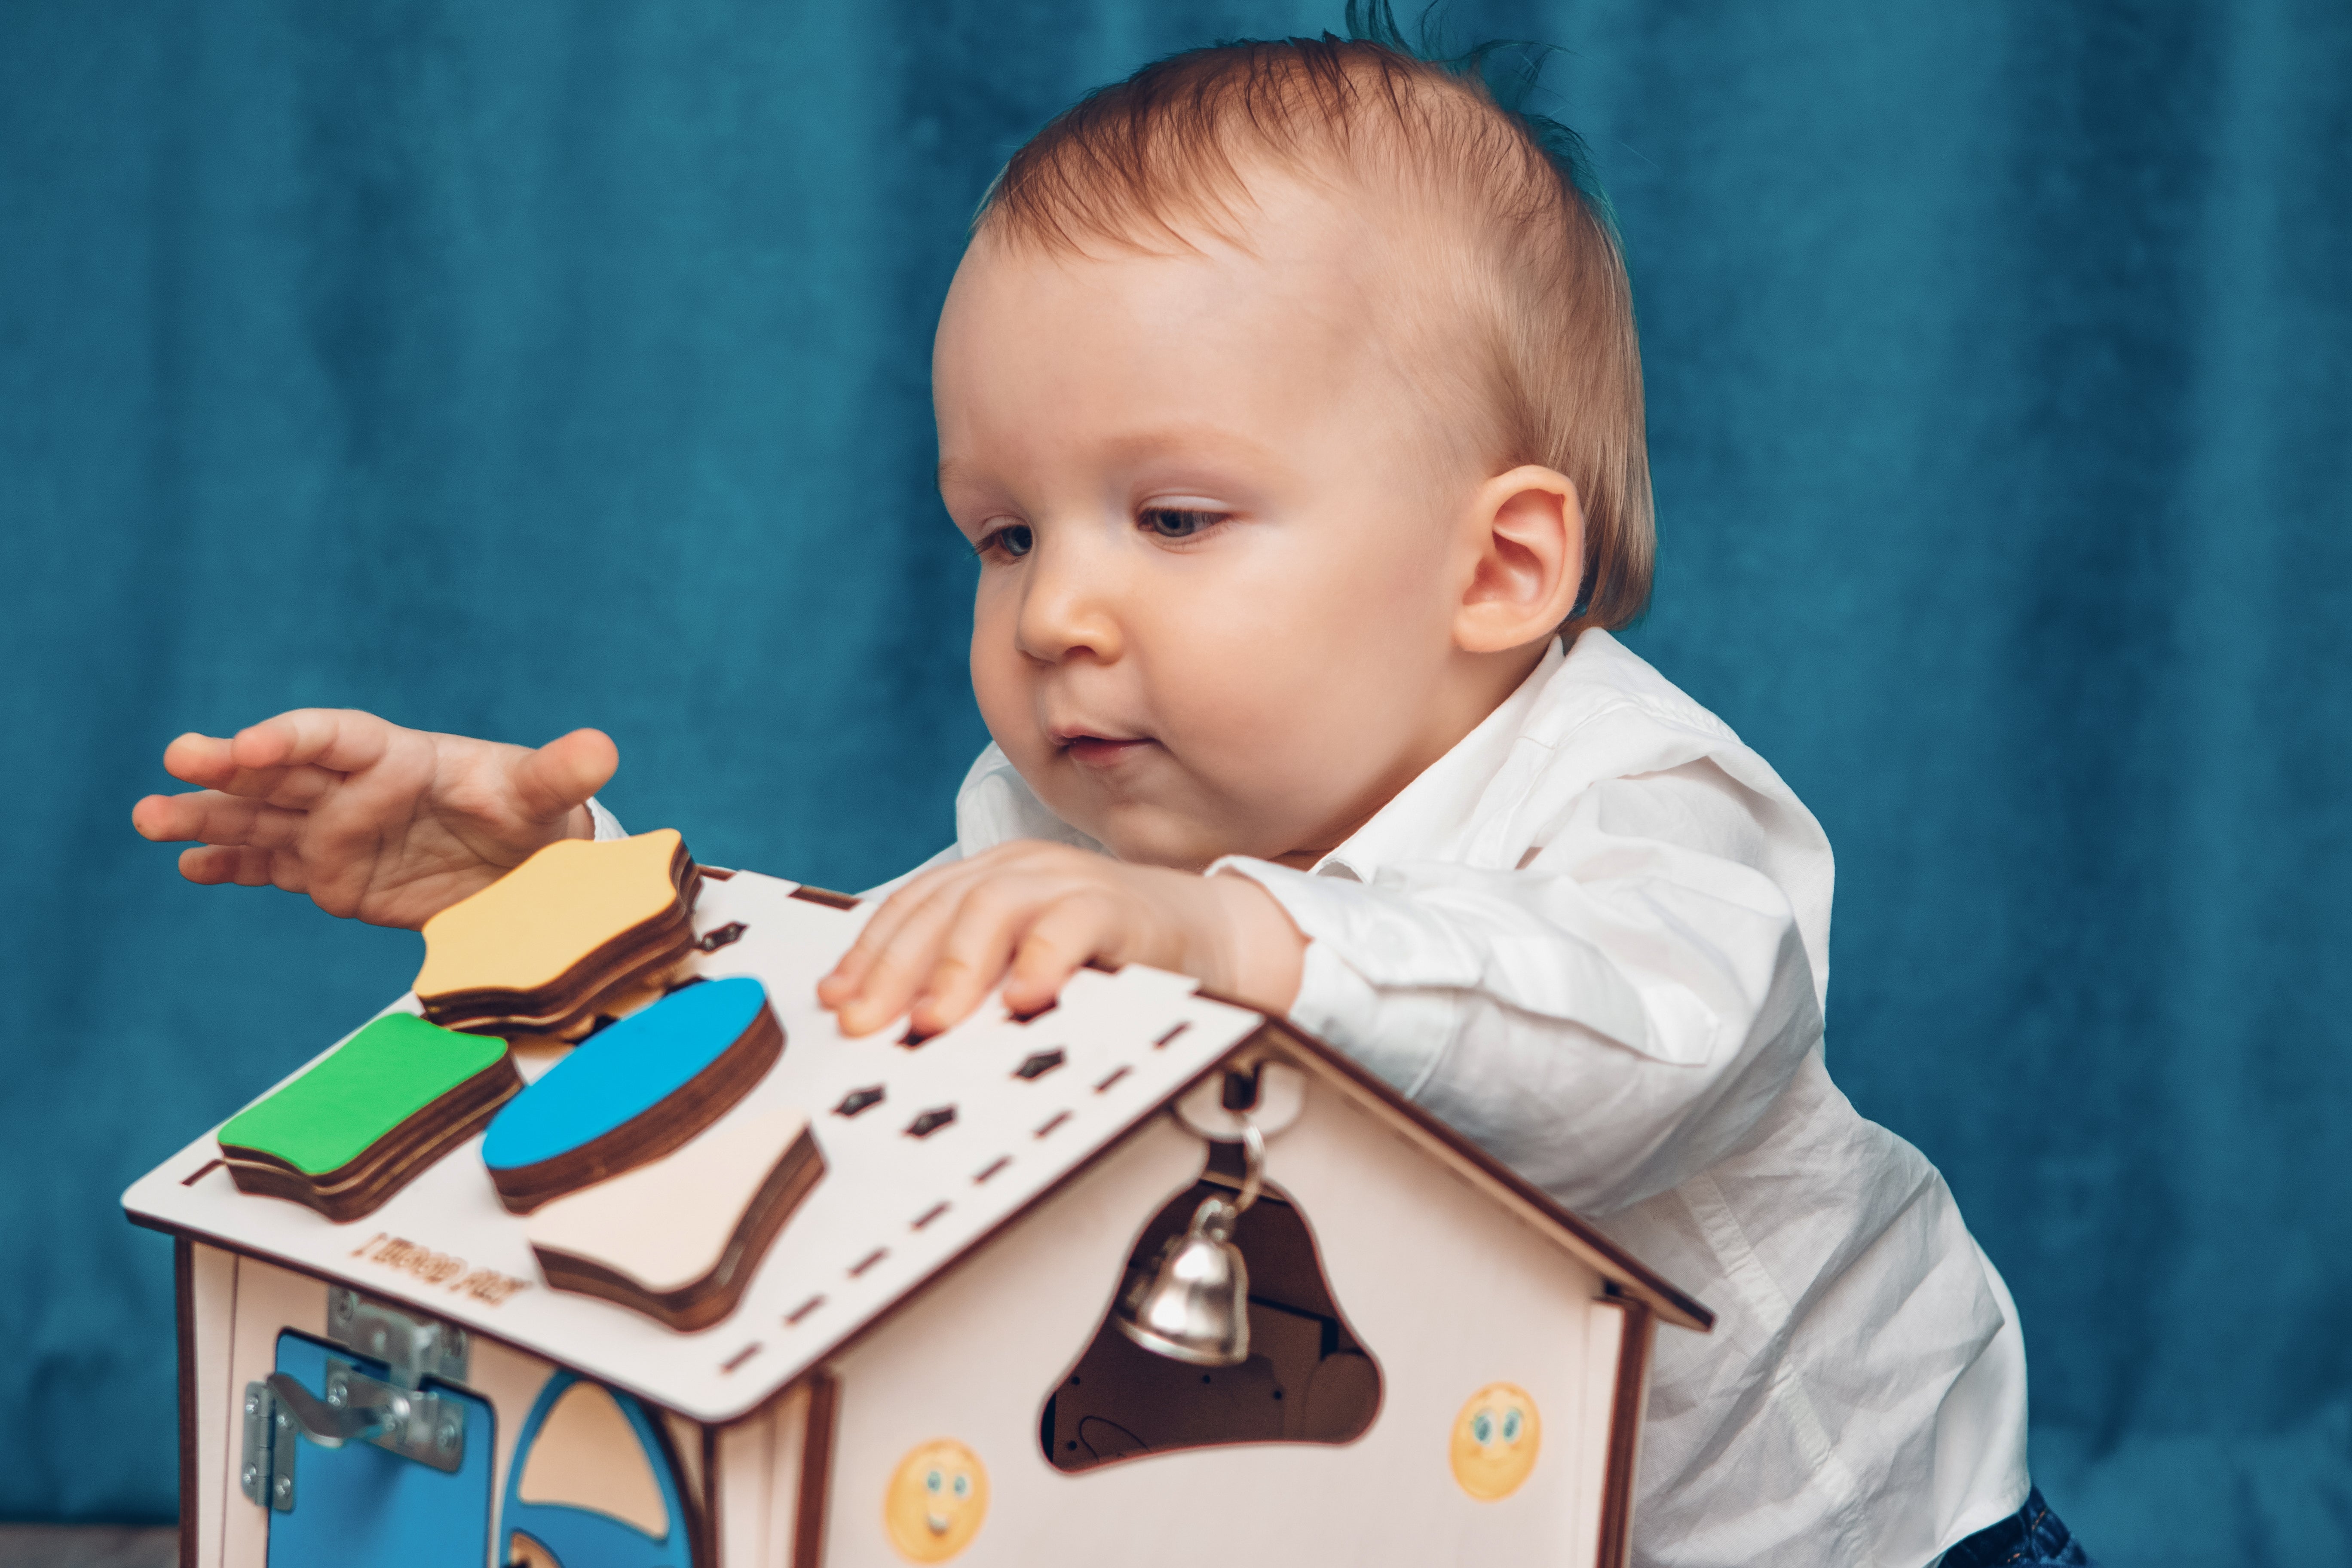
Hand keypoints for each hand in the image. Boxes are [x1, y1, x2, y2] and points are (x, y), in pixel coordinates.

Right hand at [130, 709, 617, 928]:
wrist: (527, 866)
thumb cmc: (533, 816)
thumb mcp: (545, 797)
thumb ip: (560, 774)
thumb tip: (604, 749)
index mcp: (398, 757)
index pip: (335, 738)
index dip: (293, 738)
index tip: (250, 747)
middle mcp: (354, 790)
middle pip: (282, 772)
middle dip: (228, 768)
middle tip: (177, 761)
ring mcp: (335, 833)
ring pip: (261, 819)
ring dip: (208, 818)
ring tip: (149, 818)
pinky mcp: (329, 876)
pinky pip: (270, 867)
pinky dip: (230, 865)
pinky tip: (188, 865)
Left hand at [817, 840, 1304, 1036]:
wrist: (1208, 934)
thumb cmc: (1107, 957)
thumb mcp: (1024, 962)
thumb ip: (970, 978)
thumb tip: (895, 1025)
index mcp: (991, 878)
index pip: (913, 907)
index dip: (867, 952)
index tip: (834, 1001)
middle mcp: (1022, 870)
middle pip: (939, 907)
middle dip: (893, 967)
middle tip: (863, 1021)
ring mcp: (1070, 882)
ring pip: (994, 907)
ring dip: (956, 966)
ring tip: (932, 1020)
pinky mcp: (1119, 907)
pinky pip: (1073, 926)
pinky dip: (1043, 959)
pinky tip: (1023, 997)